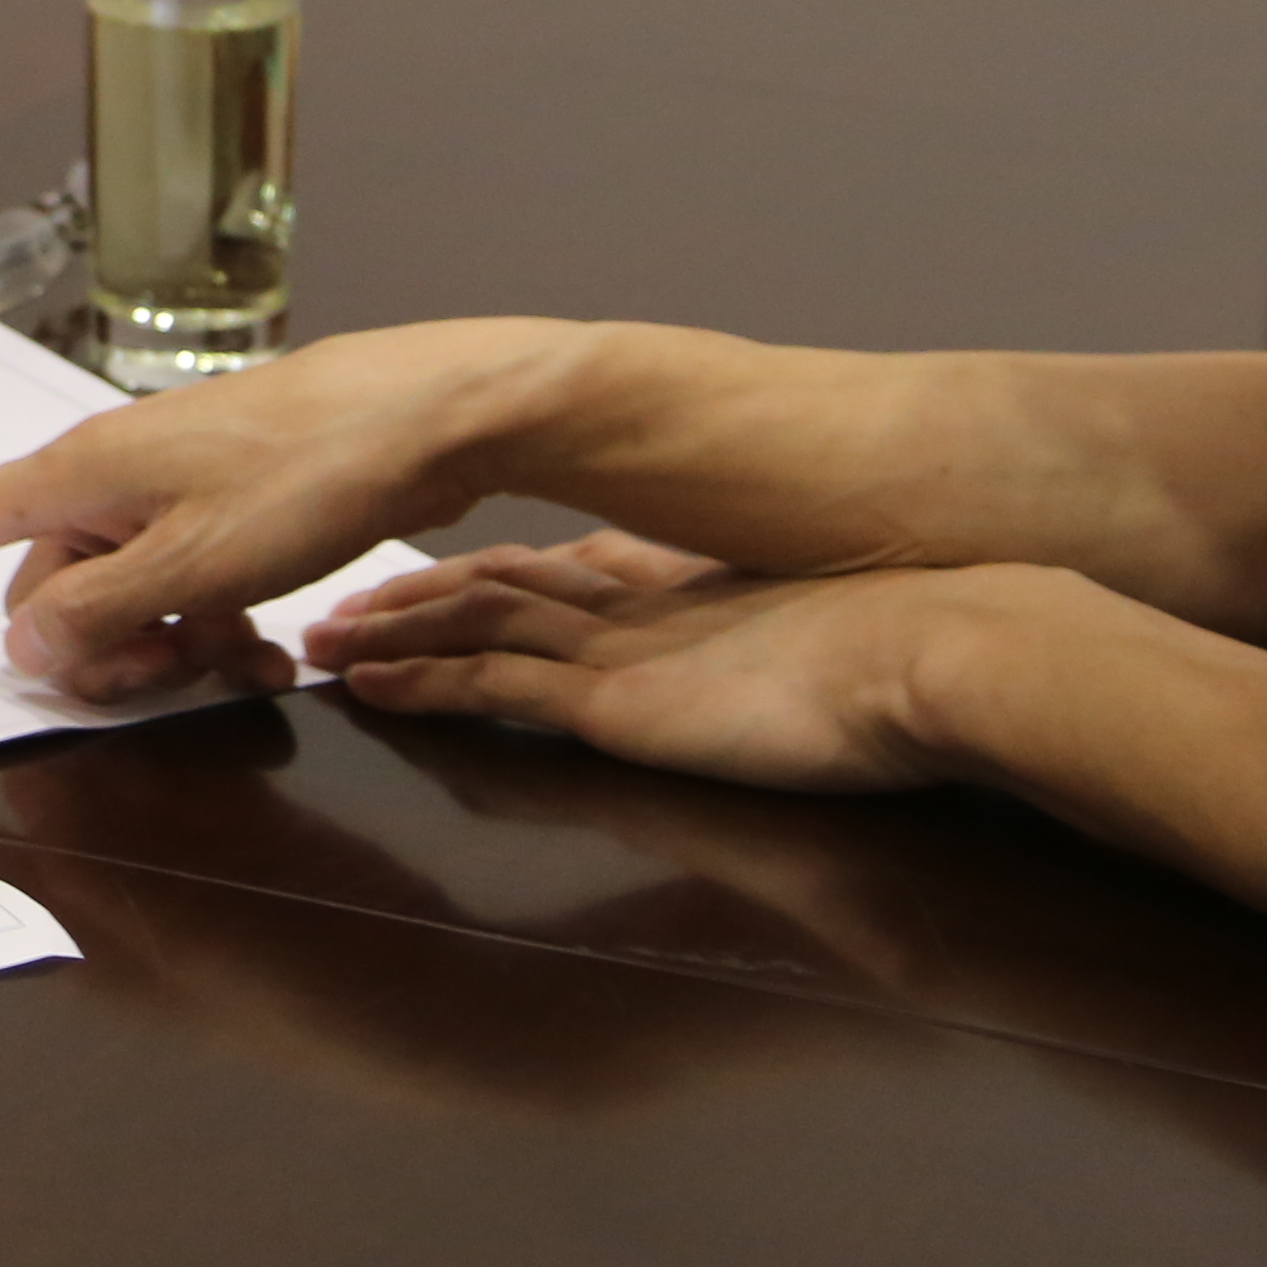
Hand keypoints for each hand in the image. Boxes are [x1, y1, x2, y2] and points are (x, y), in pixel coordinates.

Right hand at [0, 321, 545, 697]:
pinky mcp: (226, 502)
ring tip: (244, 667)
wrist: (425, 416)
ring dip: (169, 647)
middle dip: (95, 651)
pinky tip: (271, 651)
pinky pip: (185, 582)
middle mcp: (114, 478)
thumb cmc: (308, 472)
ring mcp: (171, 488)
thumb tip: (25, 648)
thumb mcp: (195, 567)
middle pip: (52, 587)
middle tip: (166, 680)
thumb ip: (97, 612)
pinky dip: (213, 624)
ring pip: (126, 594)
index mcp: (82, 477)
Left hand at [310, 536, 960, 795]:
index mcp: (690, 588)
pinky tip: (364, 685)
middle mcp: (639, 606)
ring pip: (471, 621)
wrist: (944, 652)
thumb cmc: (921, 664)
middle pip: (497, 581)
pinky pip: (488, 683)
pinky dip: (418, 680)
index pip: (565, 568)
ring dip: (391, 632)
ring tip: (322, 641)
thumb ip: (788, 652)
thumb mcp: (837, 651)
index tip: (439, 570)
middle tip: (343, 601)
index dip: (495, 568)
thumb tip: (795, 676)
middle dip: (416, 589)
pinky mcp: (611, 699)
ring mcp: (619, 647)